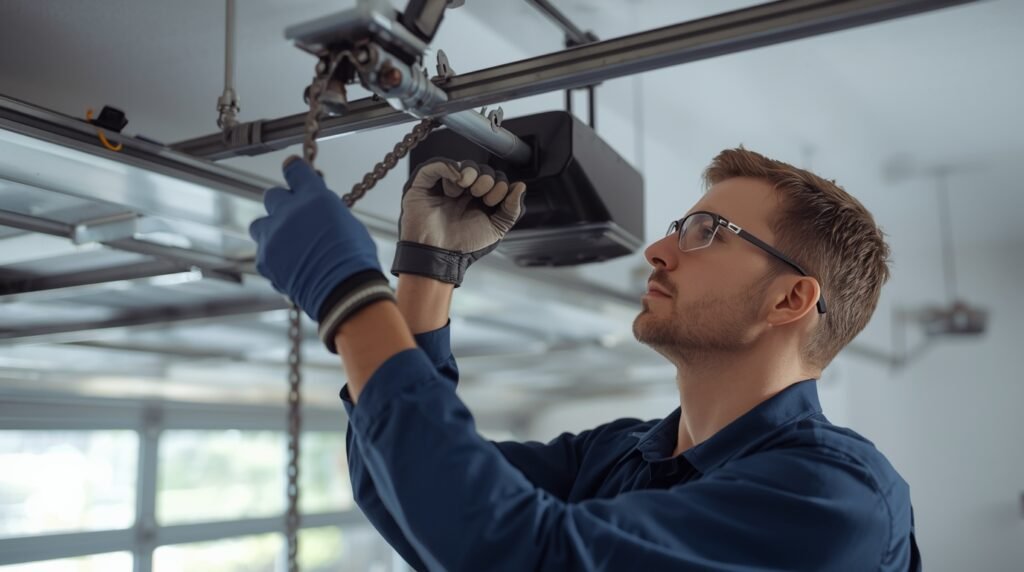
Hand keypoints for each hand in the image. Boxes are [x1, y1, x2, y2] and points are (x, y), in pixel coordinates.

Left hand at [249, 157, 383, 321]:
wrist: (344, 291)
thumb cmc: (355, 259)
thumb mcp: (349, 223)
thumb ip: (326, 210)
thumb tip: (317, 209)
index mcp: (314, 197)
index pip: (295, 170)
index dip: (294, 170)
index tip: (293, 169)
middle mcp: (289, 212)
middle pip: (273, 196)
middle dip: (283, 205)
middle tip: (295, 217)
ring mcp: (273, 236)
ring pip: (260, 225)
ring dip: (271, 230)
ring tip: (288, 244)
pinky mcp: (265, 260)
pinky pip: (262, 252)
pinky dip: (273, 257)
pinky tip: (290, 265)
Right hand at [392, 158, 526, 285]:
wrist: (439, 253)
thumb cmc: (462, 244)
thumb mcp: (496, 229)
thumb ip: (511, 210)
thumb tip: (520, 186)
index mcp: (479, 201)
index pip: (496, 180)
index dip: (499, 186)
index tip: (492, 202)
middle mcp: (463, 192)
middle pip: (483, 170)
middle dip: (487, 180)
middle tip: (479, 196)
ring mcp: (445, 186)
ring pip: (464, 164)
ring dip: (471, 173)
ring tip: (466, 189)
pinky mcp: (425, 183)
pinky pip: (438, 164)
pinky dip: (451, 167)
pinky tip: (456, 182)